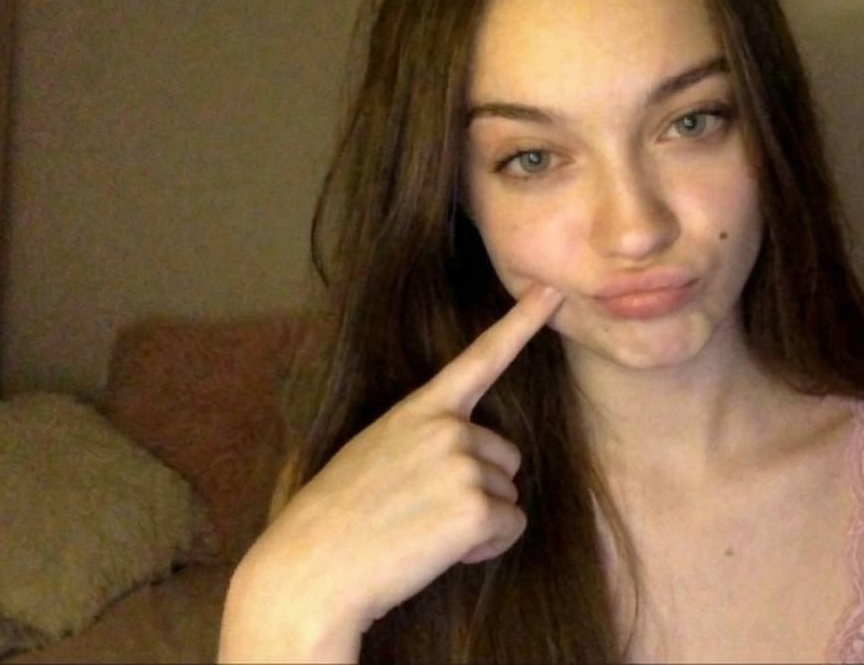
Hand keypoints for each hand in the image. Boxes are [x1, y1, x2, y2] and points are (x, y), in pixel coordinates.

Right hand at [219, 284, 563, 660]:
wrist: (311, 572)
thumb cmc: (336, 521)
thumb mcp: (374, 454)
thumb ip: (422, 440)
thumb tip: (466, 456)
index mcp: (419, 409)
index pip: (480, 358)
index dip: (521, 323)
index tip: (551, 292)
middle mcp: (448, 428)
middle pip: (506, 458)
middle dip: (478, 489)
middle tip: (421, 512)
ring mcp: (464, 465)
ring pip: (508, 496)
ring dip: (478, 522)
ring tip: (421, 532)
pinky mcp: (476, 509)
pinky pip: (510, 527)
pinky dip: (485, 547)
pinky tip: (437, 552)